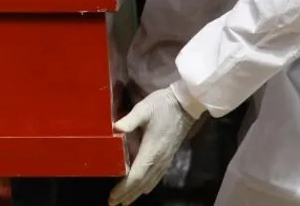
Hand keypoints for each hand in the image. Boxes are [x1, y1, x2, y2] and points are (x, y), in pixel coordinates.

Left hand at [108, 83, 202, 205]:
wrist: (186, 104)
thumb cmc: (163, 105)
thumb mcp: (144, 108)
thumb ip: (130, 120)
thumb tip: (115, 128)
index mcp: (151, 150)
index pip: (136, 176)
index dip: (124, 188)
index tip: (113, 196)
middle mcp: (159, 159)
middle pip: (142, 183)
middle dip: (127, 194)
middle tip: (113, 203)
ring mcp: (165, 159)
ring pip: (150, 181)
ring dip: (136, 192)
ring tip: (125, 200)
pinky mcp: (168, 156)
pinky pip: (157, 176)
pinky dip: (148, 185)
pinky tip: (144, 189)